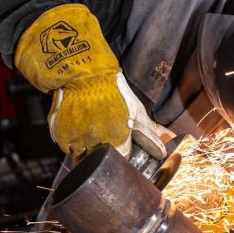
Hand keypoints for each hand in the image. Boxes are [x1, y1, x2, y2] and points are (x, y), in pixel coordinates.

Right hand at [14, 3, 165, 159]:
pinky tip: (78, 127)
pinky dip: (71, 140)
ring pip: (82, 155)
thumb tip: (172, 138)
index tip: (122, 146)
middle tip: (105, 136)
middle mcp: (97, 145)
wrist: (82, 72)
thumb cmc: (113, 91)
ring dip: (87, 148)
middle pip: (101, 160)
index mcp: (118, 141)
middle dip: (104, 152)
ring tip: (90, 131)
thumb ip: (152, 131)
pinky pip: (67, 146)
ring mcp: (77, 141)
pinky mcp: (61, 134)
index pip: (122, 160)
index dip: (123, 154)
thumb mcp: (136, 109)